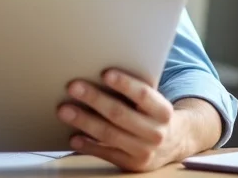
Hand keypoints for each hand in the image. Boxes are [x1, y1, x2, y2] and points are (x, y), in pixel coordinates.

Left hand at [57, 69, 182, 171]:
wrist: (174, 142)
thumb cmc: (153, 113)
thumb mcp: (154, 101)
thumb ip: (135, 91)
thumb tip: (101, 75)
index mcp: (163, 111)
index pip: (143, 94)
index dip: (124, 84)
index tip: (105, 73)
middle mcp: (156, 132)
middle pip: (120, 114)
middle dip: (94, 98)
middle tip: (73, 87)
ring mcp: (144, 151)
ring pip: (109, 134)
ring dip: (84, 121)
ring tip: (64, 110)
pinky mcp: (131, 165)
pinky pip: (105, 154)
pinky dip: (87, 145)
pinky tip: (73, 136)